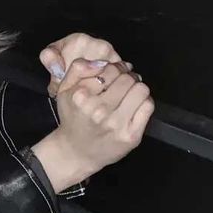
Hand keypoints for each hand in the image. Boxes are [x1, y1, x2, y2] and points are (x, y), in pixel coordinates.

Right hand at [32, 32, 153, 186]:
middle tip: (123, 82)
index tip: (114, 72)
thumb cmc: (73, 117)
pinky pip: (148, 106)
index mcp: (81, 97)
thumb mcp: (64, 90)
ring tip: (129, 93)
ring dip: (137, 88)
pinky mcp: (131, 135)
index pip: (109, 69)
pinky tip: (134, 105)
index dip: (115, 67)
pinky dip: (144, 102)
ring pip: (140, 89)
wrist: (76, 152)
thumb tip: (101, 61)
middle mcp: (98, 110)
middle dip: (127, 76)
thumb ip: (77, 69)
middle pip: (127, 78)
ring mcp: (116, 124)